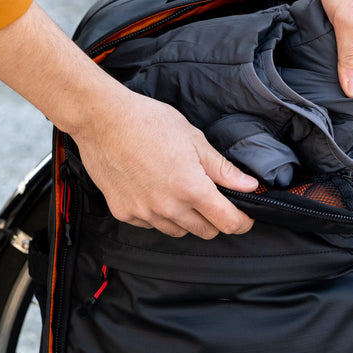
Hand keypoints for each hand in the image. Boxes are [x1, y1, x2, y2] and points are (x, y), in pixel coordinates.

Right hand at [0, 3, 257, 239]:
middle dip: (216, 220)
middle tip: (213, 199)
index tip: (245, 217)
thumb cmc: (149, 122)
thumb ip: (223, 169)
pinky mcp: (124, 213)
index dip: (242, 222)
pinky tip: (156, 192)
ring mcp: (145, 214)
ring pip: (179, 231)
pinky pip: (152, 225)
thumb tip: (250, 186)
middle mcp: (169, 208)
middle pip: (206, 231)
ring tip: (181, 192)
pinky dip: (160, 216)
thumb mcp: (195, 140)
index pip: (228, 223)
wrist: (103, 120)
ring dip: (187, 219)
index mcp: (192, 189)